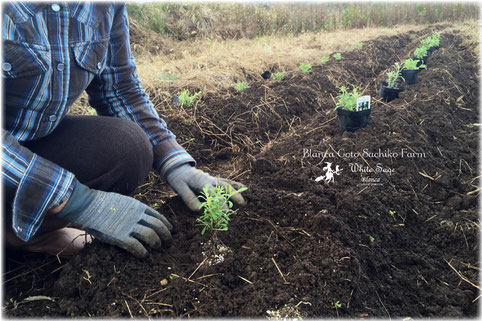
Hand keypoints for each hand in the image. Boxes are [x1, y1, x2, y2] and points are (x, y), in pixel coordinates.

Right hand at [56, 182, 171, 257]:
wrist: (88, 205)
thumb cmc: (103, 203)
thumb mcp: (124, 201)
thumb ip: (134, 208)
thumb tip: (141, 215)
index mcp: (138, 206)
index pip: (158, 216)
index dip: (166, 224)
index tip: (171, 230)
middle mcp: (137, 215)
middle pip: (158, 226)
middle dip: (166, 234)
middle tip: (168, 241)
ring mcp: (129, 226)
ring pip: (151, 236)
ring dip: (156, 243)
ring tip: (157, 247)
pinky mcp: (120, 236)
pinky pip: (137, 246)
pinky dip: (143, 252)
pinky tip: (144, 255)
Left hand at [166, 164, 246, 210]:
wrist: (179, 168)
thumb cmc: (179, 179)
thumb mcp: (180, 188)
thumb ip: (189, 198)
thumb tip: (199, 209)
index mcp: (203, 182)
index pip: (214, 194)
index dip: (220, 203)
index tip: (226, 213)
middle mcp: (210, 180)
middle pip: (225, 187)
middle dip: (234, 195)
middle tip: (242, 204)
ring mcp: (213, 179)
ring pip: (227, 184)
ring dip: (236, 190)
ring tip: (244, 198)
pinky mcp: (213, 180)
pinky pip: (225, 181)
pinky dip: (234, 184)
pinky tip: (242, 187)